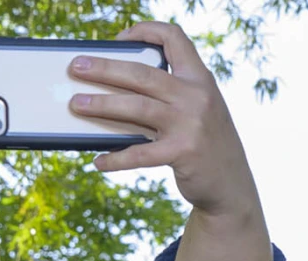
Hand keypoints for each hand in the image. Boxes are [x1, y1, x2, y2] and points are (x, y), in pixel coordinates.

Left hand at [68, 21, 259, 221]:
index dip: (146, 31)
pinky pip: (139, 154)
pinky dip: (115, 158)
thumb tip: (112, 95)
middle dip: (105, 68)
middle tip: (76, 67)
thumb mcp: (195, 111)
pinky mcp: (183, 152)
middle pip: (143, 74)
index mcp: (199, 78)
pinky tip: (98, 161)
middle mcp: (196, 96)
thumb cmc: (202, 143)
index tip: (119, 38)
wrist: (230, 183)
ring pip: (137, 107)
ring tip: (76, 104)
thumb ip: (167, 98)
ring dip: (102, 104)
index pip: (175, 39)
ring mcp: (191, 124)